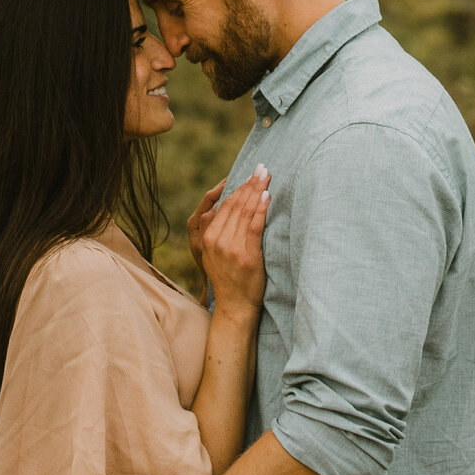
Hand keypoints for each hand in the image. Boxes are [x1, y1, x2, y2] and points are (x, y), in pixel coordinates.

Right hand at [188, 166, 268, 319]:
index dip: (239, 187)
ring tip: (267, 176)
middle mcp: (216, 240)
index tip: (250, 174)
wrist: (235, 307)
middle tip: (262, 167)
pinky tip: (267, 196)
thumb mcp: (216, 255)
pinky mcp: (246, 255)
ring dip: (257, 191)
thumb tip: (237, 208)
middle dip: (250, 184)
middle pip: (235, 205)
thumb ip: (221, 233)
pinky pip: (255, 226)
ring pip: (245, 212)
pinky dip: (261, 209)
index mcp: (207, 238)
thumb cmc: (230, 280)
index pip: (225, 205)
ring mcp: (230, 248)